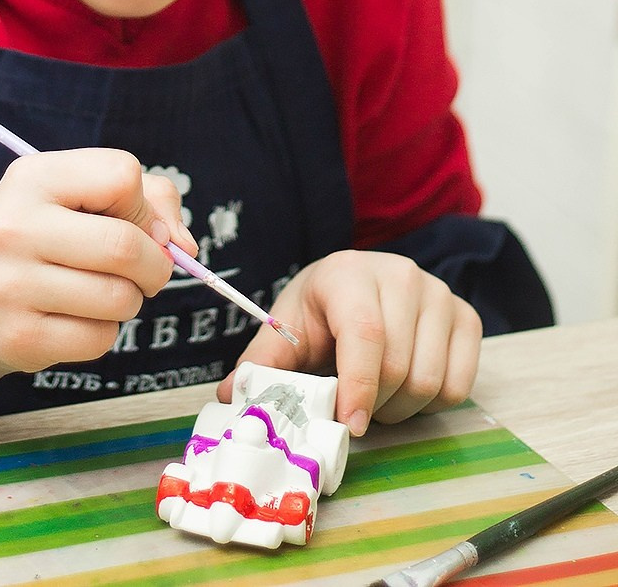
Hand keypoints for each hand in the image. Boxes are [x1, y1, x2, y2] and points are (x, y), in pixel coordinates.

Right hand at [0, 148, 196, 384]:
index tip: (129, 221)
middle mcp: (13, 227)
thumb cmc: (40, 239)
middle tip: (144, 271)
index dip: (141, 204)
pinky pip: (100, 338)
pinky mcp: (19, 338)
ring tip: (99, 291)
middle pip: (126, 246)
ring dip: (128, 300)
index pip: (122, 176)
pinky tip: (75, 318)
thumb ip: (149, 199)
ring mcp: (10, 286)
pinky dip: (104, 332)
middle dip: (154, 264)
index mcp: (31, 177)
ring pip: (120, 298)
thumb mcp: (77, 196)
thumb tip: (182, 245)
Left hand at [215, 249, 481, 436]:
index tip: (349, 424)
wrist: (356, 285)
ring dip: (401, 407)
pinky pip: (459, 385)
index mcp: (348, 273)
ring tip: (377, 395)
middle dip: (373, 404)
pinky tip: (407, 386)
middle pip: (399, 367)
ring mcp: (439, 293)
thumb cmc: (319, 310)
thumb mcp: (285, 329)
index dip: (359, 387)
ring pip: (430, 381)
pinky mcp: (467, 316)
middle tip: (352, 408)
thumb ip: (261, 362)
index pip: (365, 334)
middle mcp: (400, 275)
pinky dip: (433, 402)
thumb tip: (229, 395)